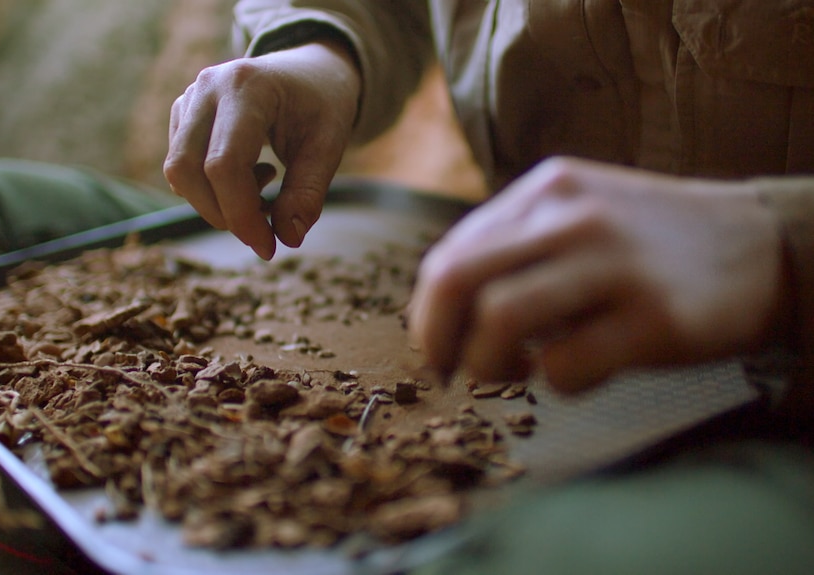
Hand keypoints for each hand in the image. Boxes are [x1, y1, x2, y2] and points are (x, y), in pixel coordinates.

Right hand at [164, 41, 360, 259]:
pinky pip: (181, 167)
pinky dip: (211, 189)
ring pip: (178, 172)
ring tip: (264, 189)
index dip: (240, 215)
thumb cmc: (322, 105)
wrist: (310, 71)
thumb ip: (309, 193)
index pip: (223, 165)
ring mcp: (190, 98)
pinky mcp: (183, 113)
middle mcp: (208, 88)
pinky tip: (248, 175)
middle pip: (187, 170)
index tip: (268, 247)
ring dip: (218, 202)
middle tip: (265, 228)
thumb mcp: (330, 146)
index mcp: (247, 87)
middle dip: (224, 215)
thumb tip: (287, 238)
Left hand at [409, 157, 785, 392]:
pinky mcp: (654, 317)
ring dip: (487, 364)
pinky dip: (555, 383)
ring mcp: (614, 263)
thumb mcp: (580, 214)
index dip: (426, 314)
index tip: (436, 348)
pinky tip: (575, 374)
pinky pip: (566, 365)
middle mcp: (573, 217)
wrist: (761, 247)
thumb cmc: (651, 244)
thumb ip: (516, 245)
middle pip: (457, 280)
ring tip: (512, 372)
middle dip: (436, 341)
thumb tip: (445, 307)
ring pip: (500, 318)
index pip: (449, 255)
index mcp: (546, 192)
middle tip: (449, 372)